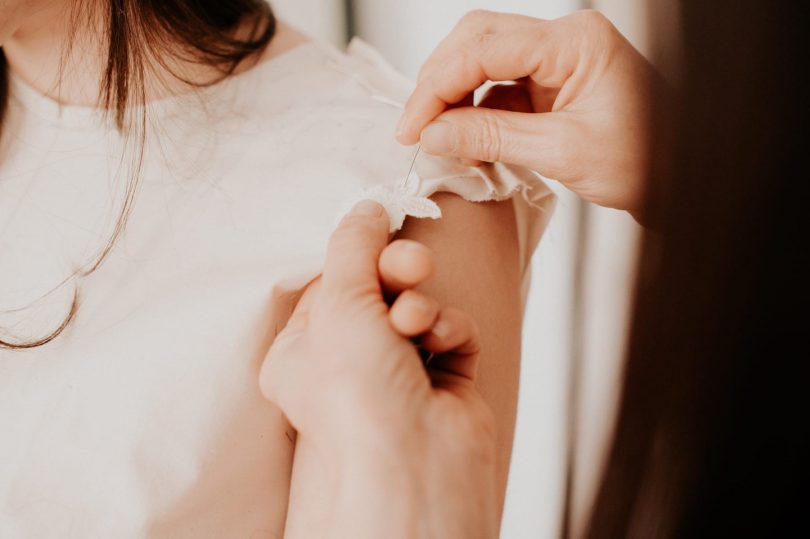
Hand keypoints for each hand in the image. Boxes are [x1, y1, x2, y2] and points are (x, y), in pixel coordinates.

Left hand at [259, 200, 497, 538]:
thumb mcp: (338, 300)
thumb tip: (365, 208)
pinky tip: (441, 343)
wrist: (411, 459)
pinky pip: (452, 332)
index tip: (377, 230)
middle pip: (379, 290)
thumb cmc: (355, 391)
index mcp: (304, 351)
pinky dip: (450, 330)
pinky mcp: (444, 382)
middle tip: (410, 265)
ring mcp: (398, 373)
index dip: (357, 256)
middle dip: (397, 272)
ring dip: (422, 305)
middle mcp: (350, 363)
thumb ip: (353, 244)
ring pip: (420, 306)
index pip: (334, 283)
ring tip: (416, 323)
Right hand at [396, 9, 665, 216]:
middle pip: (477, 42)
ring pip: (483, 63)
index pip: (484, 48)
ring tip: (439, 139)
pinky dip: (475, 114)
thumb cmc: (647, 160)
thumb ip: (491, 137)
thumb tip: (433, 134)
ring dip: (454, 99)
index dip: (436, 86)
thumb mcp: (563, 152)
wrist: (681, 178)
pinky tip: (466, 140)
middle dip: (439, 84)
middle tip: (415, 129)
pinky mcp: (552, 85)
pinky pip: (499, 89)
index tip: (412, 127)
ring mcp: (557, 61)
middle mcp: (564, 41)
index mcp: (575, 42)